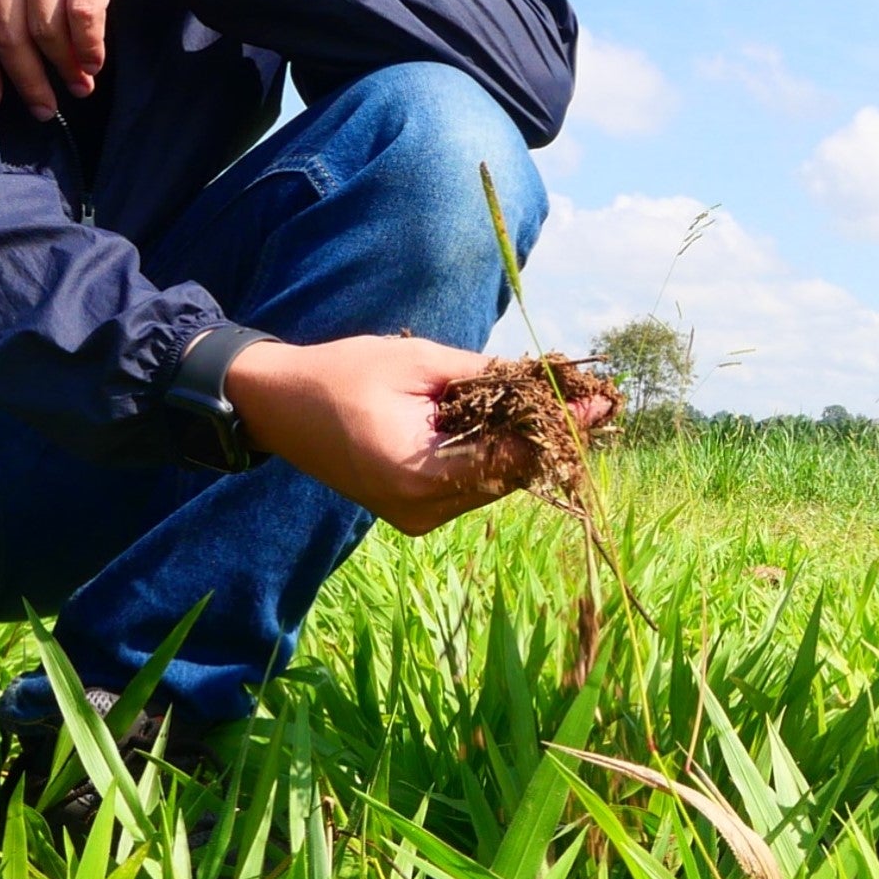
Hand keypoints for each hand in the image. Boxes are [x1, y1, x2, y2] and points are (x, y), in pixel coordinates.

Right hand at [223, 335, 618, 534]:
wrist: (276, 405)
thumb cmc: (341, 373)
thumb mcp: (419, 362)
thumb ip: (486, 378)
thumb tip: (549, 383)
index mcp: (419, 476)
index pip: (512, 458)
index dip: (561, 432)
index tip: (602, 405)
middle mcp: (422, 510)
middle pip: (509, 475)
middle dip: (552, 436)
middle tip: (596, 401)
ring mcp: (418, 517)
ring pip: (494, 481)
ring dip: (525, 444)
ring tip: (565, 405)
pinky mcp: (414, 510)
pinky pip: (470, 482)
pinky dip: (494, 452)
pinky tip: (517, 420)